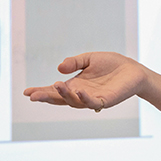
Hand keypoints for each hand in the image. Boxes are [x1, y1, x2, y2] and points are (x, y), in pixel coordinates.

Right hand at [23, 52, 145, 111]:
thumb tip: (59, 68)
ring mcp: (93, 99)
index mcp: (75, 85)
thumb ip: (74, 62)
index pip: (55, 91)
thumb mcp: (89, 59)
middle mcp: (81, 94)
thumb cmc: (111, 65)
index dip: (41, 91)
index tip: (26, 92)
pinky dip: (84, 98)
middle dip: (47, 97)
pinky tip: (78, 91)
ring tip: (55, 85)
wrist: (133, 70)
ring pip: (74, 101)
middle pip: (60, 99)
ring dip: (64, 95)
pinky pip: (93, 102)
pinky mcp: (106, 101)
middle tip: (33, 96)